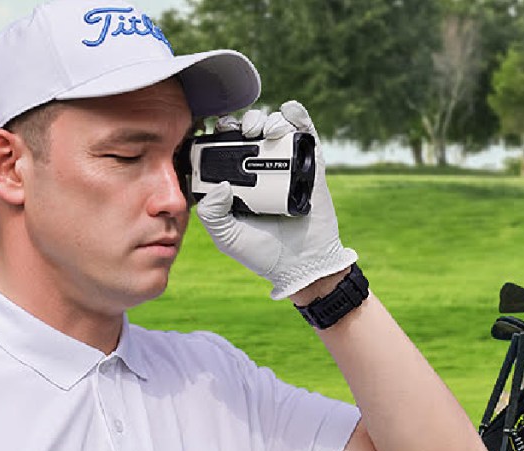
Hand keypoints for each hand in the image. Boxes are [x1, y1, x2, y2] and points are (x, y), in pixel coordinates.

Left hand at [196, 101, 356, 299]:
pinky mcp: (311, 166)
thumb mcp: (227, 237)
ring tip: (264, 130)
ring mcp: (287, 165)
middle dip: (245, 122)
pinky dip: (298, 117)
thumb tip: (221, 185)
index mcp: (238, 181)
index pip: (225, 147)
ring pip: (275, 128)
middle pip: (250, 131)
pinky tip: (288, 113)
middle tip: (243, 130)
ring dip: (268, 119)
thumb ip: (212, 214)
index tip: (215, 131)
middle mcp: (261, 169)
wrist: (302, 264)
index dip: (220, 133)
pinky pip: (306, 134)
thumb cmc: (263, 253)